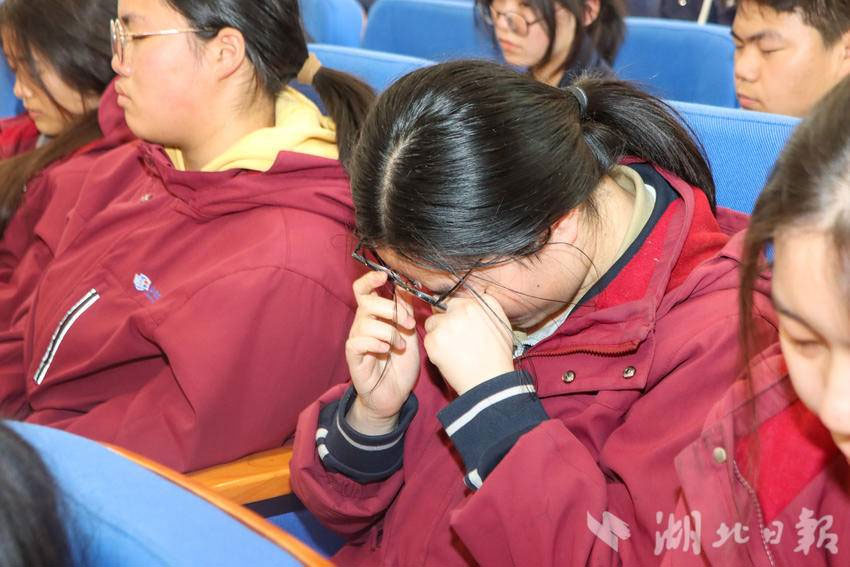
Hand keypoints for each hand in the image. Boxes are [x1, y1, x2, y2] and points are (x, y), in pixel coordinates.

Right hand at [345, 271, 419, 434]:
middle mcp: (362, 324)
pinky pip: (357, 342)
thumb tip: (406, 286)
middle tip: (410, 324)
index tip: (385, 275)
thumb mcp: (409, 333)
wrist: (394, 395)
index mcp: (375, 316)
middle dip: (391, 309)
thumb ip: (406, 310)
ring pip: (366, 322)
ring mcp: (357, 340)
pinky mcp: (353, 357)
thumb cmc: (400, 363)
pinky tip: (386, 352)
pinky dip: (375, 343)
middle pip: (366, 302)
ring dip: (389, 332)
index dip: (370, 279)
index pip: (363, 289)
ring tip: (400, 346)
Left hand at [423, 293, 514, 394]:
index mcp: (478, 303)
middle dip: (444, 320)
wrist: (489, 381)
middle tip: (454, 338)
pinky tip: (449, 357)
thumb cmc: (497, 355)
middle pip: (441, 308)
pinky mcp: (433, 340)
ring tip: (453, 349)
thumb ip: (485, 307)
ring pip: (432, 323)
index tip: (458, 324)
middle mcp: (461, 309)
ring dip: (438, 333)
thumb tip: (473, 300)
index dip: (455, 313)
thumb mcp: (501, 323)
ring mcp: (446, 324)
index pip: (455, 300)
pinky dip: (434, 348)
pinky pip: (428, 338)